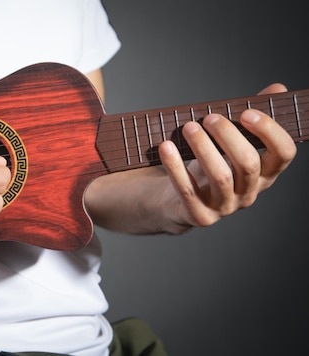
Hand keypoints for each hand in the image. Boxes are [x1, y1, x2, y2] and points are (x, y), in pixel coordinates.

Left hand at [157, 84, 296, 230]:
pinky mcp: (199, 215)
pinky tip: (166, 147)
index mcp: (264, 173)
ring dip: (203, 148)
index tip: (248, 113)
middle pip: (248, 164)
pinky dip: (176, 167)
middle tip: (209, 118)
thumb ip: (252, 119)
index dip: (270, 132)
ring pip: (220, 178)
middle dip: (229, 137)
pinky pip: (187, 191)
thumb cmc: (208, 166)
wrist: (177, 202)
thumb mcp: (230, 143)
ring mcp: (224, 207)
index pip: (283, 154)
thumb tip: (276, 89)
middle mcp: (249, 193)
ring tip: (188, 127)